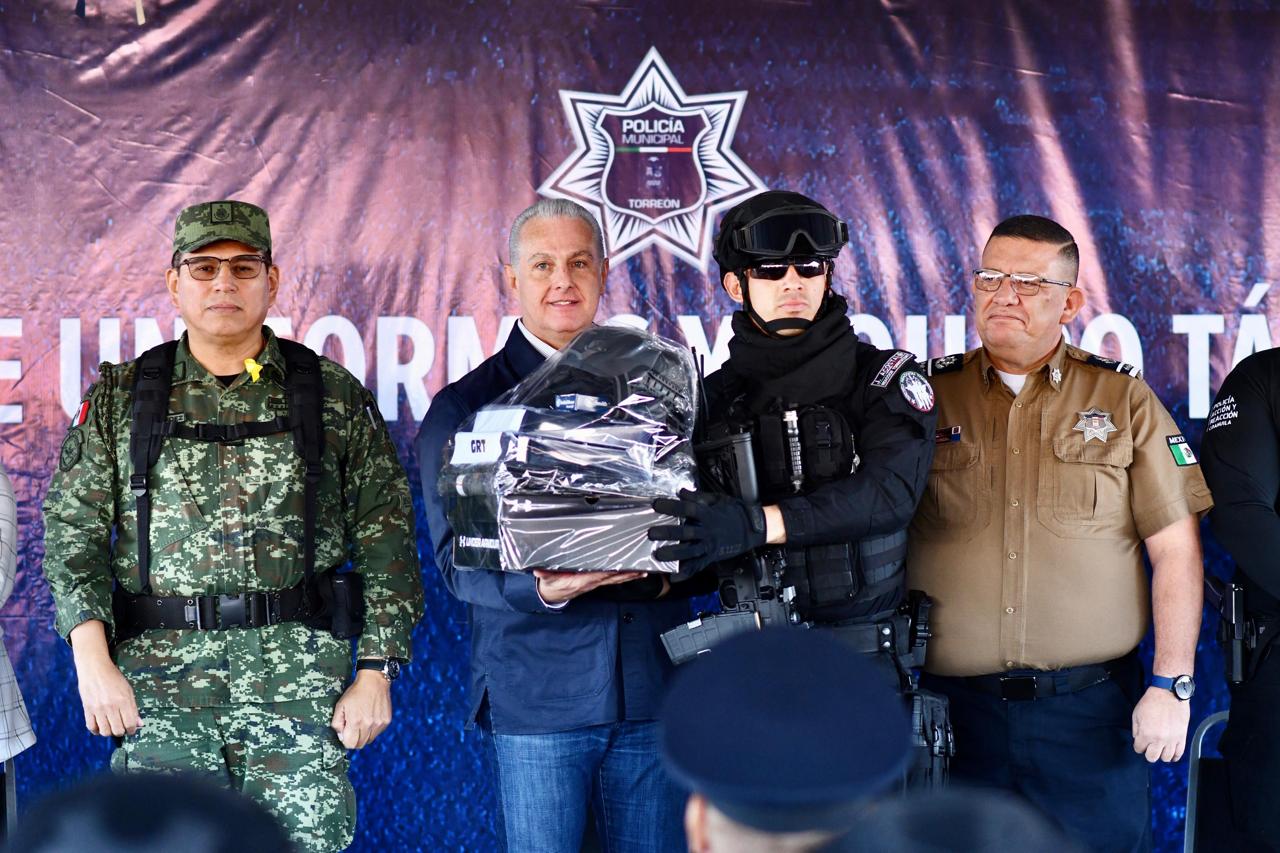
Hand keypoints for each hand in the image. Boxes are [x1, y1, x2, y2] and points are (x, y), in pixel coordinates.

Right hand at [70, 620, 141, 736]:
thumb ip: (133, 708)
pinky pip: (91, 727)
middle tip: (122, 727)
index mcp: (123, 700)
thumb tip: (140, 724)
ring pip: (105, 731)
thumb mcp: (128, 690)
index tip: (132, 729)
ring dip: (109, 732)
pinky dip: (97, 730)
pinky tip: (101, 726)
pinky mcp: (87, 709)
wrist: (94, 668)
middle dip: (122, 732)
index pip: (130, 723)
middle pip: (117, 730)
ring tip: (112, 726)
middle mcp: (111, 706)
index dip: (132, 729)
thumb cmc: (114, 678)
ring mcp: (98, 708)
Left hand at [331, 670, 392, 749]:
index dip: (345, 740)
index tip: (345, 732)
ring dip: (364, 735)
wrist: (374, 681)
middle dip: (354, 739)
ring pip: (369, 740)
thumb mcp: (340, 705)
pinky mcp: (386, 721)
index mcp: (355, 721)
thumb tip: (341, 736)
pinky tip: (370, 717)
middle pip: (360, 745)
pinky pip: (377, 733)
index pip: (350, 744)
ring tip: (362, 721)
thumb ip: (337, 723)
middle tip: (353, 728)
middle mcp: (369, 724)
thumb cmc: (355, 692)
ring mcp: (379, 723)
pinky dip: (372, 729)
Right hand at [533, 570, 645, 603]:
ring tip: (643, 572)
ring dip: (629, 576)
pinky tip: (633, 573)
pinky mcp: (596, 583)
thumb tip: (538, 571)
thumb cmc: (551, 585)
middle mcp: (590, 583)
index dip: (609, 573)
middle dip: (626, 574)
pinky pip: (612, 580)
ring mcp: (595, 584)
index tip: (620, 568)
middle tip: (641, 570)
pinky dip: (624, 576)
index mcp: (580, 581)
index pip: (597, 576)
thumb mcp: (545, 580)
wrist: (551, 595)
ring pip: (615, 580)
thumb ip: (543, 574)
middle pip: (612, 579)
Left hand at [648, 489, 766, 573]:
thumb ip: (698, 497)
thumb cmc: (735, 512)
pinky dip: (687, 572)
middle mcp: (708, 531)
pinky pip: (699, 565)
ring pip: (690, 551)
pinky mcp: (713, 556)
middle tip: (652, 533)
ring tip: (659, 556)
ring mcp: (711, 545)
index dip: (672, 506)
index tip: (656, 504)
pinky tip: (675, 576)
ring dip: (674, 554)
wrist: (753, 528)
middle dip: (668, 533)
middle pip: (686, 532)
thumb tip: (681, 492)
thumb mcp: (718, 500)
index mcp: (708, 514)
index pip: (687, 509)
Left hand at [1131, 686, 1189, 761]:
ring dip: (1161, 754)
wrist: (1169, 694)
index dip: (1138, 746)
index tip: (1140, 743)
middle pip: (1152, 757)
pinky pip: (1179, 753)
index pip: (1139, 749)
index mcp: (1146, 734)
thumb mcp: (1136, 714)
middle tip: (1149, 747)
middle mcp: (1159, 740)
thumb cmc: (1152, 701)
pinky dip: (1174, 755)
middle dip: (1149, 753)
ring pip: (1166, 758)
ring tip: (1160, 748)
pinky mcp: (1182, 737)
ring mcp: (1172, 740)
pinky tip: (1171, 752)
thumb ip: (1136, 729)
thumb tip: (1138, 739)